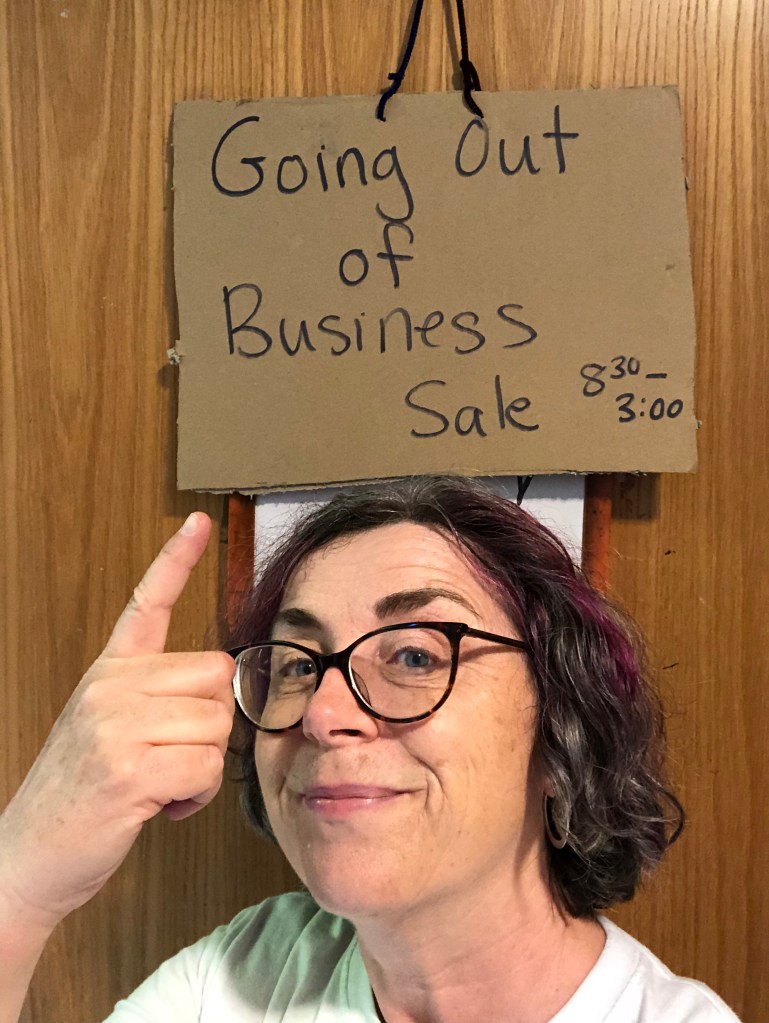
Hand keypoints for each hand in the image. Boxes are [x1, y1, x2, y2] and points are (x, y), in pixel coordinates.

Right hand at [0, 512, 234, 930]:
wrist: (27, 858)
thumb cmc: (82, 795)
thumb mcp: (107, 728)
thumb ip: (156, 699)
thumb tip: (219, 688)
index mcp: (108, 672)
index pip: (146, 603)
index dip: (176, 561)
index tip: (198, 522)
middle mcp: (110, 687)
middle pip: (216, 674)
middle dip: (212, 721)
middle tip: (176, 755)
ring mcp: (115, 726)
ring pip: (217, 724)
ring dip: (205, 766)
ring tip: (164, 784)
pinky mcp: (127, 769)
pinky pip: (206, 767)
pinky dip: (197, 797)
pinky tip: (162, 807)